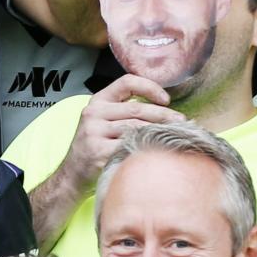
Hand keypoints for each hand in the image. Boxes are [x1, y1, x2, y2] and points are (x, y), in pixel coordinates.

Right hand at [60, 74, 184, 193]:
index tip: (166, 100)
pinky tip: (157, 151)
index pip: (126, 83)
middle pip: (137, 109)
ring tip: (173, 137)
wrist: (73, 174)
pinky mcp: (98, 151)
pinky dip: (146, 148)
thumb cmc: (96, 146)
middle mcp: (93, 113)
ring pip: (136, 128)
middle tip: (182, 122)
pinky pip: (130, 146)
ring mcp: (93, 132)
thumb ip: (125, 112)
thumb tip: (166, 110)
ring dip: (159, 133)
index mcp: (97, 101)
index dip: (150, 87)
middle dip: (164, 115)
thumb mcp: (104, 122)